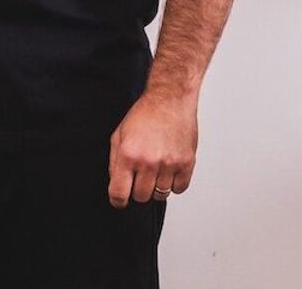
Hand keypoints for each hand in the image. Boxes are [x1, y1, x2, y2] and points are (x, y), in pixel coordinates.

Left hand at [108, 89, 198, 207]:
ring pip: (160, 195)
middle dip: (137, 190)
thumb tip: (117, 184)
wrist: (169, 100)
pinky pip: (179, 189)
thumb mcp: (118, 135)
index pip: (119, 193)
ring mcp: (169, 164)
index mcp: (128, 155)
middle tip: (139, 176)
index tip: (119, 200)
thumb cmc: (144, 115)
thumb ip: (115, 162)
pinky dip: (173, 184)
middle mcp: (148, 162)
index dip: (118, 200)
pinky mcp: (186, 163)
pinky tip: (169, 170)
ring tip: (155, 170)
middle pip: (140, 197)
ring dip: (156, 187)